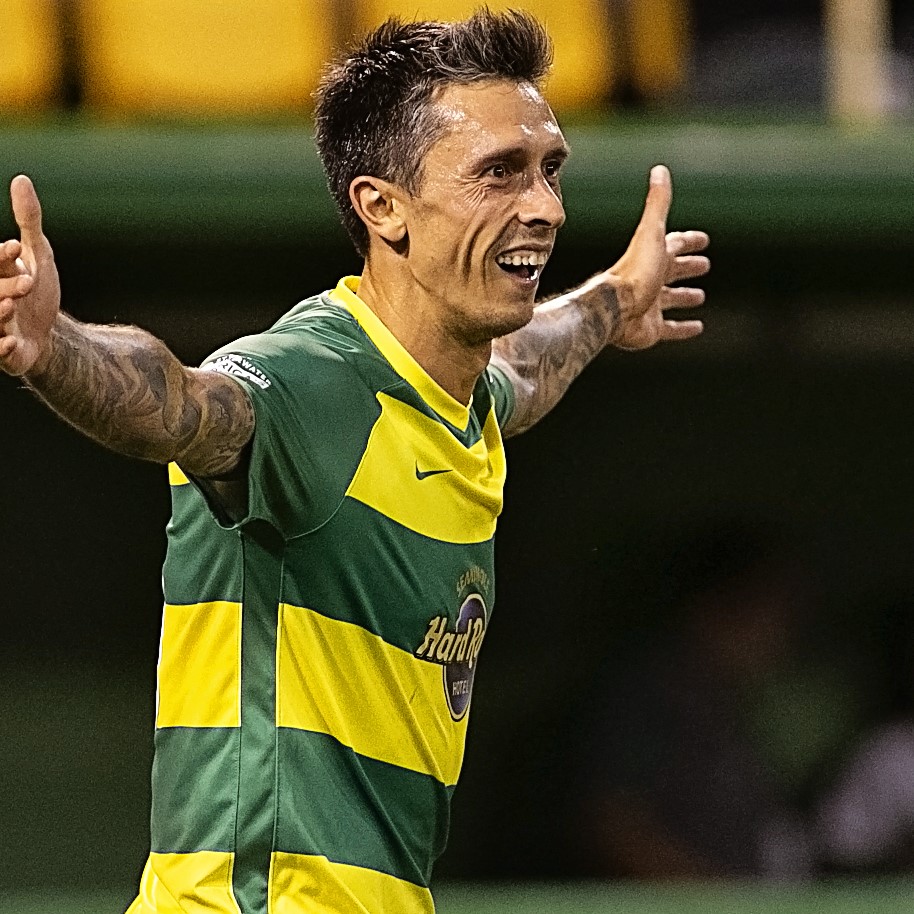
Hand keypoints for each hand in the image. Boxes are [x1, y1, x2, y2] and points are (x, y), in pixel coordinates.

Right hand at [0, 175, 60, 375]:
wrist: (49, 332)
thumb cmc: (38, 289)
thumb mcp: (40, 254)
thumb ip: (29, 220)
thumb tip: (21, 179)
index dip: (3, 256)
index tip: (15, 247)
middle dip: (6, 285)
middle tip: (27, 281)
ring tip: (9, 306)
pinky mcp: (5, 352)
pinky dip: (4, 348)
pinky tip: (12, 342)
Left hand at [603, 165, 708, 349]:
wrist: (614, 310)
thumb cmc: (633, 272)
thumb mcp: (651, 234)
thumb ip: (657, 204)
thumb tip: (660, 169)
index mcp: (653, 257)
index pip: (674, 244)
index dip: (689, 242)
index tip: (703, 240)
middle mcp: (651, 280)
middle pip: (673, 271)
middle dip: (688, 267)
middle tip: (704, 265)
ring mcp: (651, 305)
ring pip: (671, 300)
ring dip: (684, 297)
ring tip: (699, 296)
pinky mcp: (652, 329)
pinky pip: (671, 330)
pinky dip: (684, 329)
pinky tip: (697, 328)